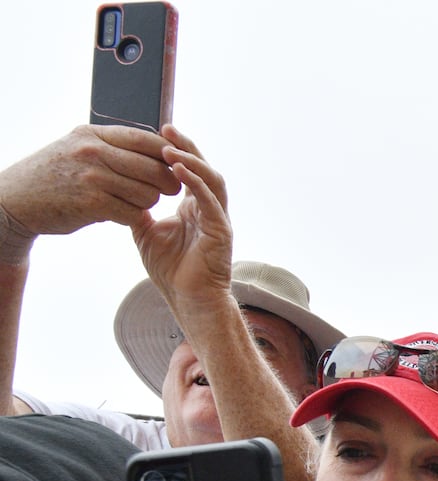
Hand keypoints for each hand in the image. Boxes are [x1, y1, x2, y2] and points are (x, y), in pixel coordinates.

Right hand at [0, 125, 178, 236]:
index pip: (147, 139)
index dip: (169, 155)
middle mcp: (94, 152)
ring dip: (148, 203)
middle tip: (166, 191)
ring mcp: (92, 177)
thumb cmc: (57, 175)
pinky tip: (123, 215)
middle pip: (155, 169)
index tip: (176, 166)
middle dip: (167, 183)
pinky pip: (134, 213)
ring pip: (148, 194)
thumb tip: (162, 147)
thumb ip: (114, 146)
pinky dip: (134, 217)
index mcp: (94, 134)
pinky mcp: (92, 204)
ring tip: (134, 202)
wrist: (17, 199)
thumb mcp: (80, 147)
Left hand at [129, 125, 233, 319]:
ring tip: (169, 148)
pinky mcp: (221, 231)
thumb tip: (121, 191)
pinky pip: (211, 200)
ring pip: (212, 179)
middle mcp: (210, 209)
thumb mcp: (146, 233)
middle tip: (165, 128)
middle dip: (185, 147)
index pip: (189, 171)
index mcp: (195, 209)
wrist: (188, 300)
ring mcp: (218, 219)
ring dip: (191, 161)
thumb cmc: (172, 272)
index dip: (175, 151)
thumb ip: (139, 211)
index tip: (156, 133)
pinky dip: (195, 182)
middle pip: (203, 167)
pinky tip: (178, 170)